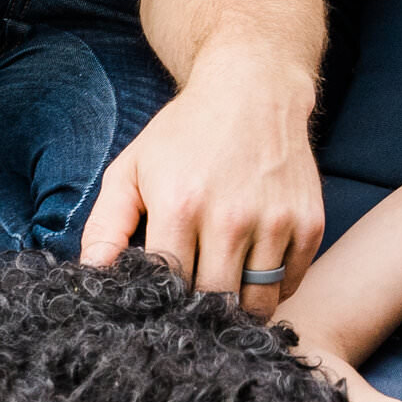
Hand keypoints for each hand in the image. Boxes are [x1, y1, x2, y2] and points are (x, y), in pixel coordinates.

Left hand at [78, 42, 324, 310]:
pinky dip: (274, 289)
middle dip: (199, 312)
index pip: (169, 287)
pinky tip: (253, 271)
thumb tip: (92, 276)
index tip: (160, 302)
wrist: (253, 89)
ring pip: (257, 303)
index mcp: (180, 205)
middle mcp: (231, 217)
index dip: (162, 302)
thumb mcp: (131, 168)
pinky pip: (291, 284)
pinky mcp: (309, 222)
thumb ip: (106, 225)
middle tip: (191, 308)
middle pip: (214, 301)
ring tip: (223, 296)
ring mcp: (276, 221)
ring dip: (238, 309)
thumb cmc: (184, 133)